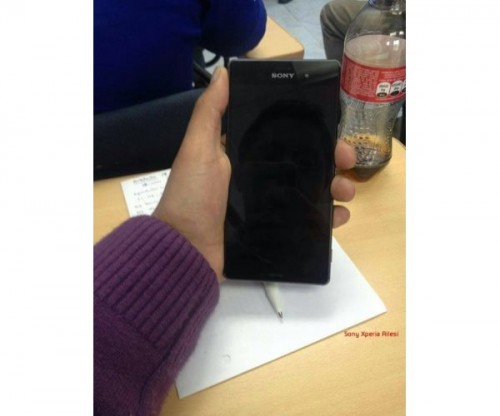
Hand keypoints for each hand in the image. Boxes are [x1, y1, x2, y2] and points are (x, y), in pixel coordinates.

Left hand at [153, 67, 355, 281]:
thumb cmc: (192, 197)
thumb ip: (210, 112)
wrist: (185, 250)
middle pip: (303, 163)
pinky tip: (340, 217)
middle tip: (348, 161)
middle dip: (330, 159)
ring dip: (334, 187)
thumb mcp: (197, 149)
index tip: (332, 131)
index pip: (285, 138)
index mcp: (244, 155)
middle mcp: (258, 178)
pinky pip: (306, 223)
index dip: (310, 133)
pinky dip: (326, 220)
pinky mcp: (273, 231)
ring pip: (310, 191)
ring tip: (347, 191)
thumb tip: (224, 73)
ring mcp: (267, 206)